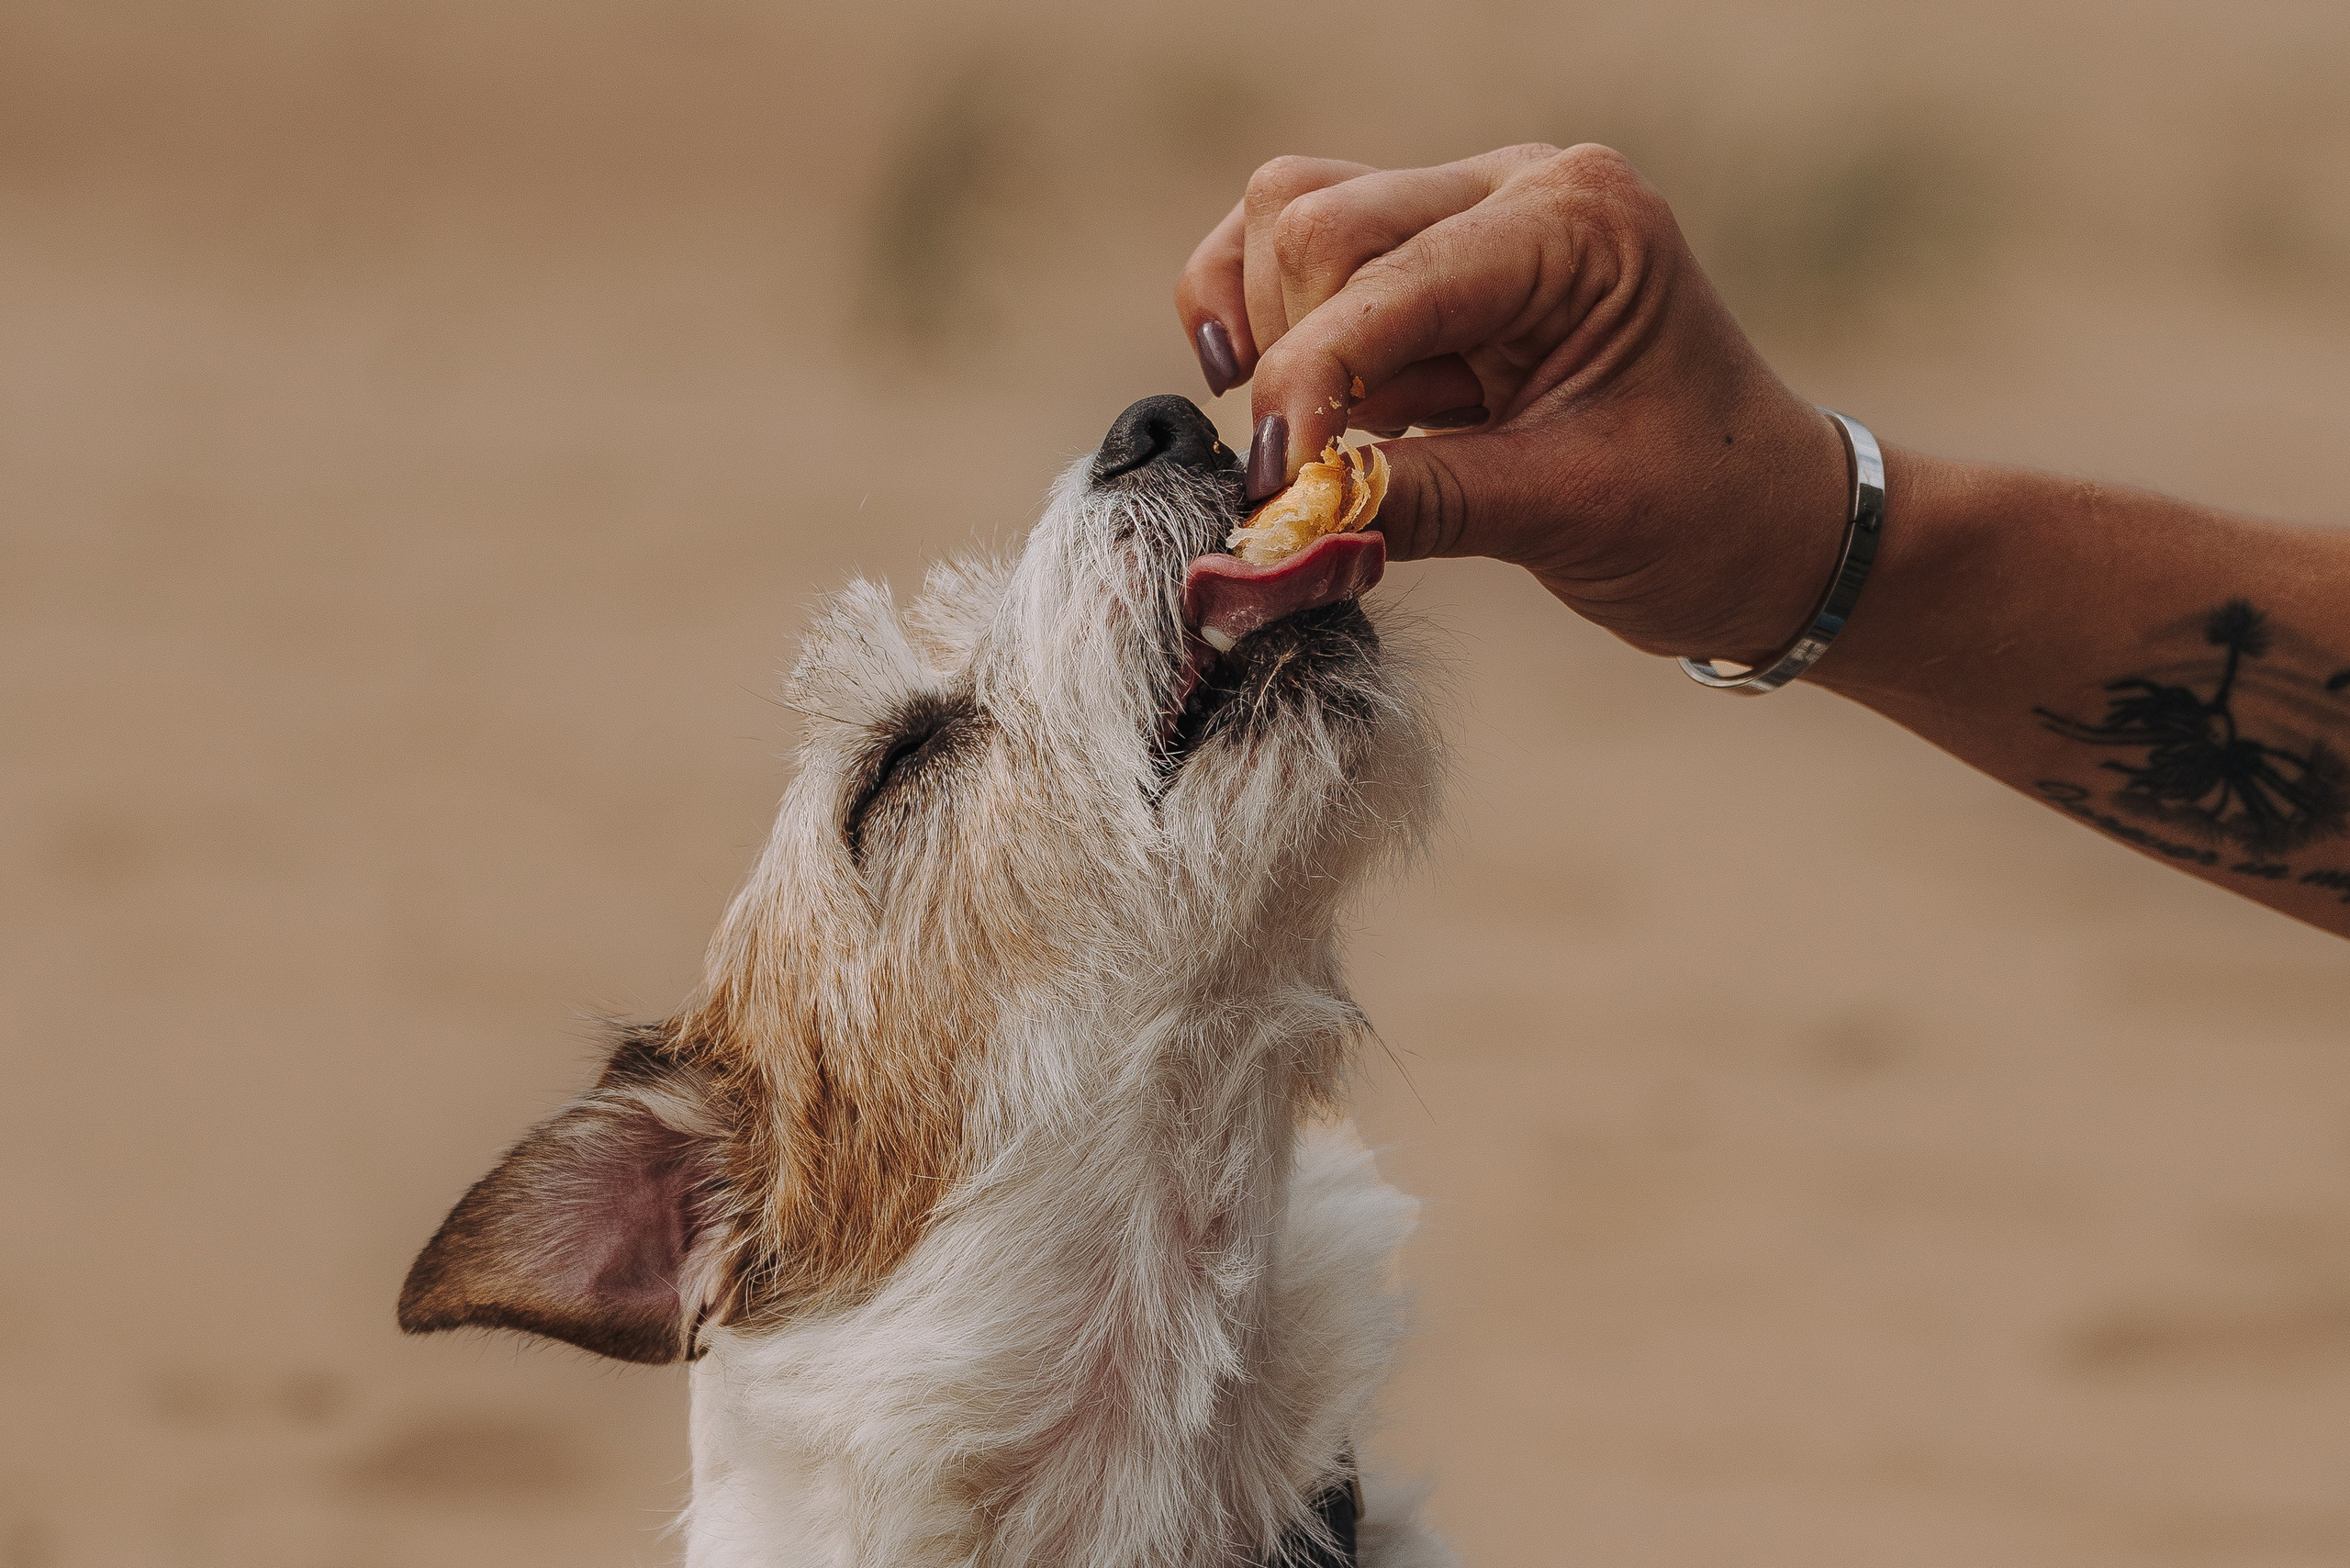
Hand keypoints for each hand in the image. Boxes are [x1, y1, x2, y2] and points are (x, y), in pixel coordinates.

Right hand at [1176, 143, 1850, 665]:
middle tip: (1313, 471)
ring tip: (1322, 434)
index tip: (1271, 488)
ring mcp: (1471, 213)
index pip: (1378, 278)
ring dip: (1272, 332)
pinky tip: (1291, 405)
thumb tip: (1278, 522)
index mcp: (1574, 224)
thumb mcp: (1562, 514)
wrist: (1767, 529)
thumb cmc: (1700, 514)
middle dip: (1291, 355)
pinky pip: (1301, 256)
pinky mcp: (1433, 263)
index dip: (1305, 385)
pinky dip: (1267, 323)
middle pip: (1314, 222)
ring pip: (1290, 220)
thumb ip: (1415, 503)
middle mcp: (1517, 187)